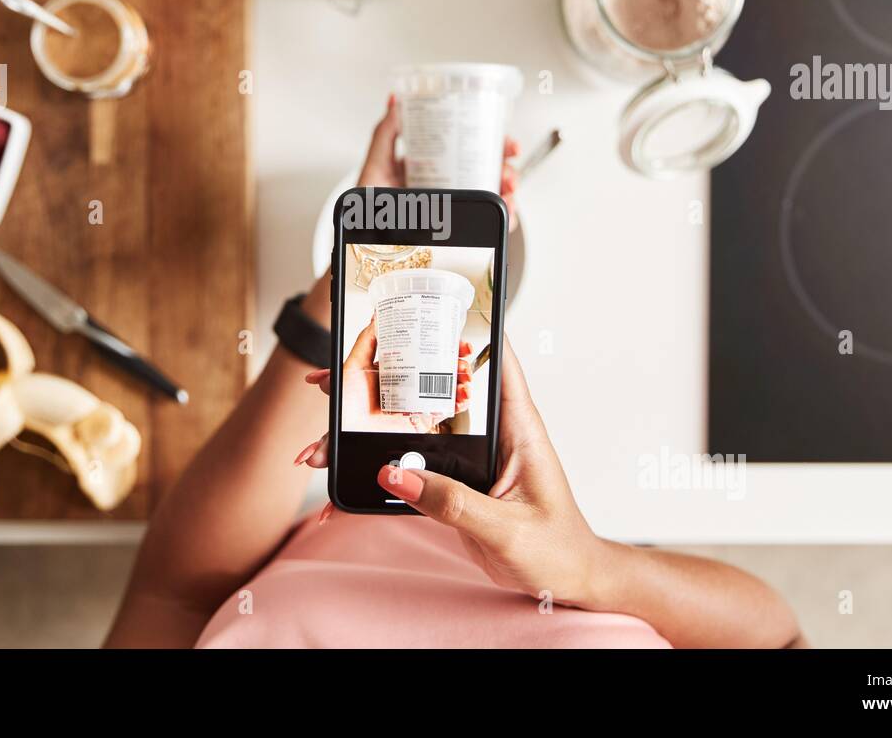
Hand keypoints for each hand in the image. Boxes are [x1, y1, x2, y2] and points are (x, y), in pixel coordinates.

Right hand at [296, 337, 604, 606]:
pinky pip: (411, 467)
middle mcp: (491, 433)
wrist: (567, 581)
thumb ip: (455, 503)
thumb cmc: (557, 549)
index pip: (494, 360)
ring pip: (414, 428)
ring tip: (324, 430)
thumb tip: (397, 475)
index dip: (460, 329)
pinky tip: (345, 472)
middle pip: (433, 390)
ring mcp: (470, 457)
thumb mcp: (507, 528)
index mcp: (517, 426)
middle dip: (383, 380)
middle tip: (333, 379)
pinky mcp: (455, 482)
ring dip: (369, 426)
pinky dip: (378, 468)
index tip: (419, 309)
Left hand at [321, 316, 472, 433]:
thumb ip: (366, 342)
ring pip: (447, 388)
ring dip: (462, 380)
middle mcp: (407, 387)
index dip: (440, 345)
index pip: (422, 354)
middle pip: (440, 370)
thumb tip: (376, 318)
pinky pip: (445, 410)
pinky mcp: (421, 420)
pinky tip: (463, 394)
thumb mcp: (353, 366)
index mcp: (394, 372)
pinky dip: (459, 402)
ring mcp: (416, 403)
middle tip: (463, 355)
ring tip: (465, 376)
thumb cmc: (346, 406)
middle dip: (457, 361)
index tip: (453, 340)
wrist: (347, 434)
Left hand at [357, 96, 520, 229]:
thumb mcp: (374, 166)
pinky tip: (507, 214)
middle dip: (507, 169)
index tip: (506, 142)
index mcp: (432, 168)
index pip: (469, 149)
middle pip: (488, 173)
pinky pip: (486, 226)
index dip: (493, 143)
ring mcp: (452, 210)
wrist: (362, 245)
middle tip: (509, 170)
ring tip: (509, 192)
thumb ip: (385, 134)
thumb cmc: (364, 210)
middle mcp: (446, 188)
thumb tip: (395, 100)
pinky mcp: (456, 233)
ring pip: (492, 198)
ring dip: (509, 193)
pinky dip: (504, 219)